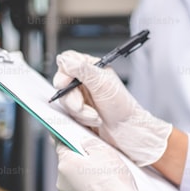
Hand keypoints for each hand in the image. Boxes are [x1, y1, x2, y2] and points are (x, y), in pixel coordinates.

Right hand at [53, 50, 172, 165]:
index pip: (68, 62)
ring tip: (94, 115)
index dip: (64, 73)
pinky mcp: (78, 112)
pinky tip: (92, 119)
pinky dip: (80, 118)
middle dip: (72, 99)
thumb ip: (82, 70)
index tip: (66, 84)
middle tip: (81, 105)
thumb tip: (65, 60)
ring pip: (65, 101)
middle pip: (62, 84)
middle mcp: (84, 82)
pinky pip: (68, 114)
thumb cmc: (121, 106)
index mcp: (91, 69)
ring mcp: (80, 97)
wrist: (126, 130)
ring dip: (79, 111)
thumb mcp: (103, 83)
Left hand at [55, 137, 163, 190]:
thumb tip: (84, 142)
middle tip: (98, 158)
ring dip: (85, 176)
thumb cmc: (113, 184)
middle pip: (68, 163)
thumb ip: (90, 143)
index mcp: (65, 164)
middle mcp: (62, 182)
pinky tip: (105, 189)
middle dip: (81, 159)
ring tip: (106, 177)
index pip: (59, 145)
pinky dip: (89, 190)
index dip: (63, 137)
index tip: (63, 133)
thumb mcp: (104, 152)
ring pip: (75, 180)